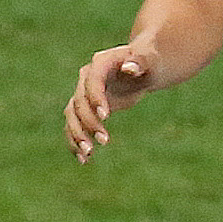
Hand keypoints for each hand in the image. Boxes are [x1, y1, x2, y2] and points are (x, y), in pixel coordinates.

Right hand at [65, 43, 159, 159]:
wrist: (143, 69)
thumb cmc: (149, 62)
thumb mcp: (150, 61)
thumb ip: (142, 62)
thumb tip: (129, 68)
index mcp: (101, 63)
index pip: (92, 81)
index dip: (95, 98)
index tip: (106, 116)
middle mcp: (86, 78)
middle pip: (80, 101)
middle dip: (89, 122)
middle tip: (105, 141)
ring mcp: (84, 93)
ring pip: (72, 115)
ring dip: (77, 135)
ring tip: (88, 154)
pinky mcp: (86, 109)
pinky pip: (75, 126)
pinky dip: (76, 142)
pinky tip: (84, 160)